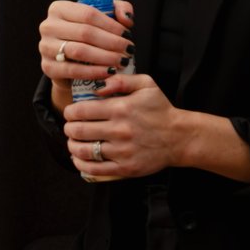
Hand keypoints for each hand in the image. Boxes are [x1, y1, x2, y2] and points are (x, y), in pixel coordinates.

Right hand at [38, 0, 133, 87]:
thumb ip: (119, 9)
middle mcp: (48, 26)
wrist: (70, 61)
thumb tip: (126, 19)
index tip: (128, 35)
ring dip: (105, 57)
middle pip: (85, 32)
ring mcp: (45, 47)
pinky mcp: (47, 67)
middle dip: (112, 42)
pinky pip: (73, 70)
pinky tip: (109, 72)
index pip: (88, 14)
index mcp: (59, 8)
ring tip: (122, 61)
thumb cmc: (89, 35)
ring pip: (79, 51)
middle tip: (129, 50)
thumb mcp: (104, 17)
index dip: (111, 25)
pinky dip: (93, 72)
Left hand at [63, 73, 181, 180]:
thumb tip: (98, 88)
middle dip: (69, 128)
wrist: (179, 137)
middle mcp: (119, 130)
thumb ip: (121, 80)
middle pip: (78, 131)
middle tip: (71, 127)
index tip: (71, 113)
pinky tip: (79, 158)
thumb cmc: (160, 110)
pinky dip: (81, 164)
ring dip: (72, 146)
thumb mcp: (146, 84)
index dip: (70, 112)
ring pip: (84, 150)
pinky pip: (95, 169)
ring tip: (73, 142)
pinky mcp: (125, 168)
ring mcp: (122, 151)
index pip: (81, 110)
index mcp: (121, 108)